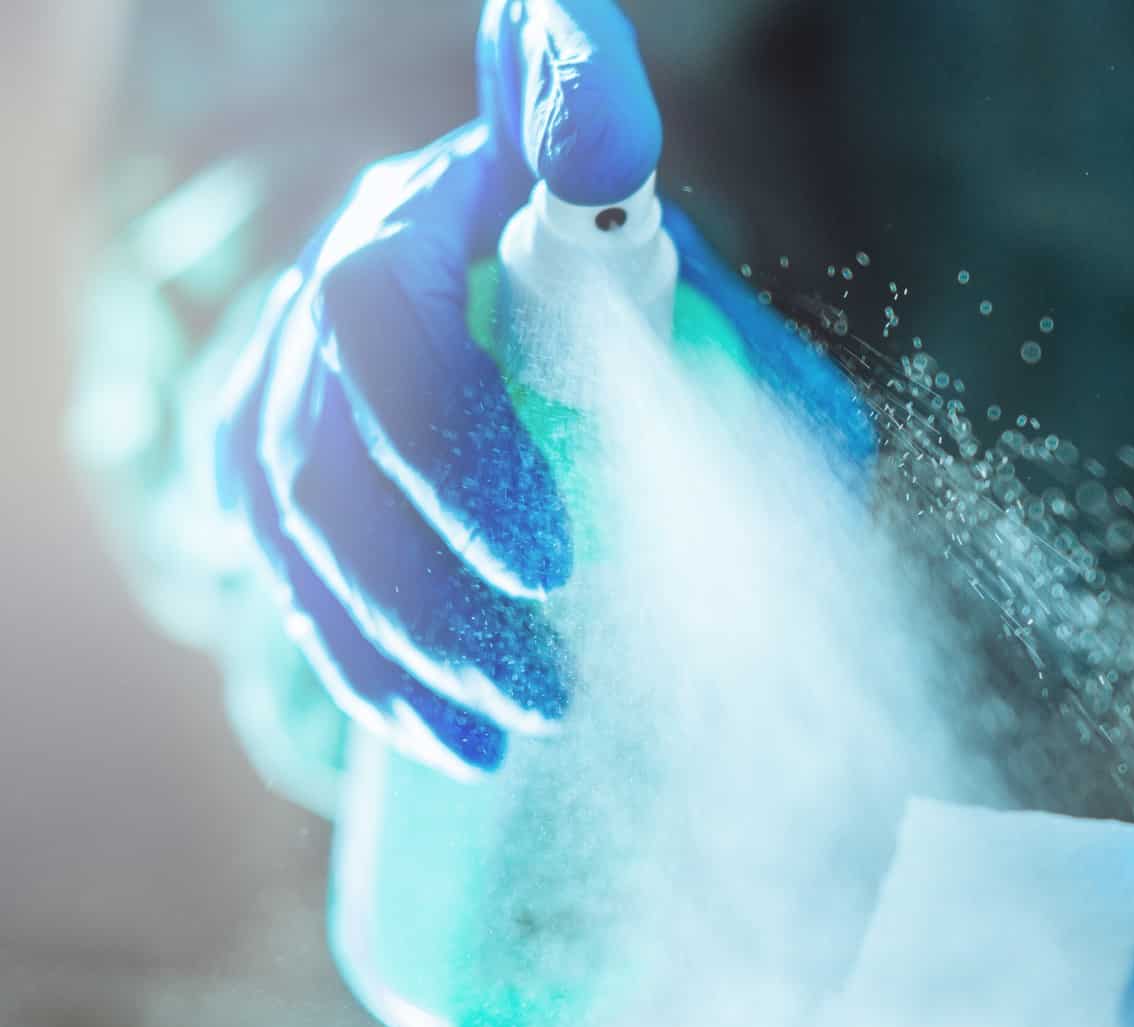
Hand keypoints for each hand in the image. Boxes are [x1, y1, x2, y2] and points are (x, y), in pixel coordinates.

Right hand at [216, 0, 866, 775]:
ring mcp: (309, 338)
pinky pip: (273, 552)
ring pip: (308, 475)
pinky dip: (355, 660)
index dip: (563, 98)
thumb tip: (775, 490)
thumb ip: (759, 394)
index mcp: (519, 197)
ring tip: (531, 719)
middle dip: (457, 492)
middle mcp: (393, 240)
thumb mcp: (746, 381)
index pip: (543, 124)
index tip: (594, 91)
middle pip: (378, 337)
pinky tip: (440, 735)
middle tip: (557, 604)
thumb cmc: (667, 390)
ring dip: (411, 619)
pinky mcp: (266, 442)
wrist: (544, 418)